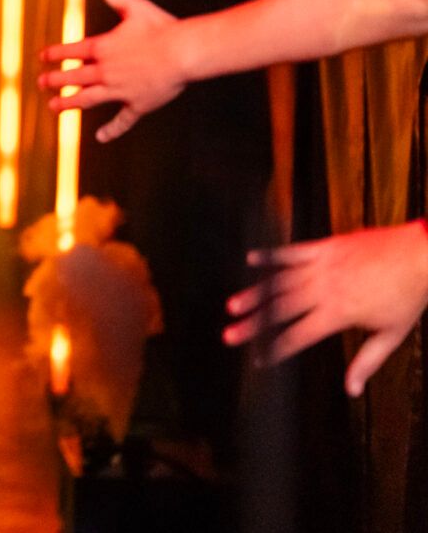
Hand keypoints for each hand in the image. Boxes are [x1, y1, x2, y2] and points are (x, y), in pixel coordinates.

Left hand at [39, 0, 182, 142]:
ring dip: (69, 104)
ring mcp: (120, 90)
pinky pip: (121, 120)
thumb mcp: (133, 7)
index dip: (55, 54)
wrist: (185, 52)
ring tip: (54, 108)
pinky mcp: (138, 105)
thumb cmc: (161, 28)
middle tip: (42, 84)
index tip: (43, 58)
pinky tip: (100, 137)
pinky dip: (111, 130)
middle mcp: (105, 71)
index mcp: (102, 47)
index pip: (70, 52)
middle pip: (73, 78)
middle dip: (55, 81)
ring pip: (87, 100)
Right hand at [225, 222, 427, 397]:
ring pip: (280, 282)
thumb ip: (367, 362)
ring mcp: (322, 266)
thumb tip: (351, 390)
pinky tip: (251, 259)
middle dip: (253, 323)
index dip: (276, 349)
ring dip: (254, 294)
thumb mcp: (391, 335)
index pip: (299, 336)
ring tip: (233, 305)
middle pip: (280, 309)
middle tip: (229, 334)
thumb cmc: (408, 296)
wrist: (420, 255)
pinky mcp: (325, 247)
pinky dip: (270, 256)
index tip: (258, 359)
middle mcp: (324, 290)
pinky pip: (291, 252)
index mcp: (339, 314)